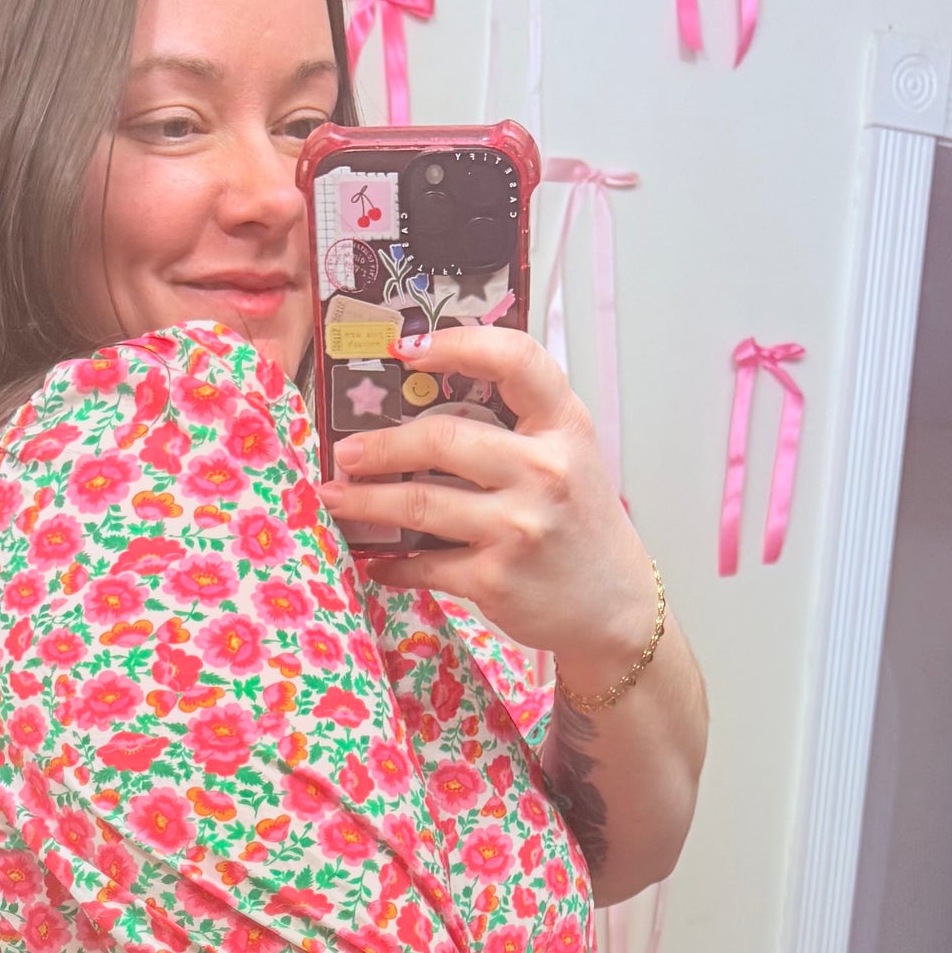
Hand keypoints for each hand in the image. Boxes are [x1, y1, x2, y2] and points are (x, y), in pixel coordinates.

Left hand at [318, 323, 655, 682]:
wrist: (615, 608)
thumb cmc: (580, 524)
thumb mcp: (570, 456)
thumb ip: (518, 424)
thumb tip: (423, 397)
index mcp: (564, 426)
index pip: (515, 360)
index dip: (456, 344)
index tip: (406, 350)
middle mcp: (545, 471)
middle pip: (442, 439)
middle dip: (380, 445)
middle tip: (345, 451)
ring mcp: (519, 527)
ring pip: (419, 502)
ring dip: (366, 501)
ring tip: (336, 496)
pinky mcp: (496, 579)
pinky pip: (425, 564)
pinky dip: (392, 563)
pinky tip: (375, 559)